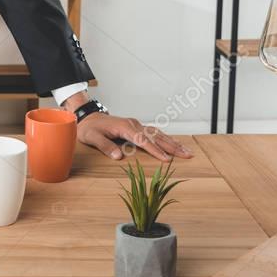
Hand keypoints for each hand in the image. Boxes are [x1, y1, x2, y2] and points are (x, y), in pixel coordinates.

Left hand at [77, 112, 191, 161]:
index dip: (155, 150)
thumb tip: (118, 157)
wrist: (88, 117)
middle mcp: (133, 125)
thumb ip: (105, 146)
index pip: (143, 140)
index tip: (166, 159)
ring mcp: (136, 125)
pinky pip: (154, 132)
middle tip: (187, 154)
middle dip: (172, 146)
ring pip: (158, 133)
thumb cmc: (90, 128)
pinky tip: (173, 143)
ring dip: (172, 142)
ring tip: (186, 151)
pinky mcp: (136, 127)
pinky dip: (165, 138)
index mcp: (124, 127)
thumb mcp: (93, 137)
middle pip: (156, 136)